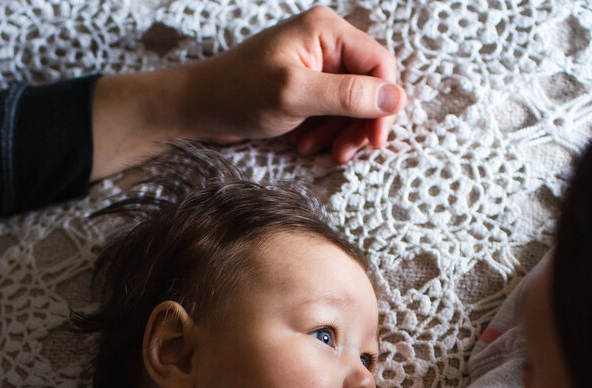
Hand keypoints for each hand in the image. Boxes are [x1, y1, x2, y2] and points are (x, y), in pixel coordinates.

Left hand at [180, 6, 405, 161]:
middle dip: (358, 124)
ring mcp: (315, 64)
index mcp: (326, 30)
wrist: (195, 107)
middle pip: (368, 87)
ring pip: (351, 104)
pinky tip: (303, 144)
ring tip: (314, 150)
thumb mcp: (295, 95)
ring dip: (339, 133)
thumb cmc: (236, 94)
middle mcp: (325, 42)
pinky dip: (323, 133)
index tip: (373, 140)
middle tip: (343, 154)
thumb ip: (347, 95)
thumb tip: (396, 97)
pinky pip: (331, 111)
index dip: (382, 105)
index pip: (380, 65)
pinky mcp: (305, 85)